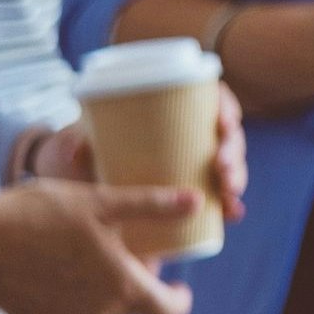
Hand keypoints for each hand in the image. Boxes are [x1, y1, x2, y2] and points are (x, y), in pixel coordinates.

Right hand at [0, 183, 198, 313]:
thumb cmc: (36, 216)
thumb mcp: (99, 202)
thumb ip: (152, 205)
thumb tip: (196, 201)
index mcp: (121, 288)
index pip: (168, 311)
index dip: (178, 299)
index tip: (178, 285)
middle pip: (132, 305)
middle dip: (135, 281)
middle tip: (121, 248)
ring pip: (100, 311)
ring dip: (102, 290)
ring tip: (85, 255)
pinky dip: (73, 299)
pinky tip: (58, 271)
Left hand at [29, 90, 250, 223]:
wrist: (78, 174)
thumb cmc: (87, 146)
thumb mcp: (85, 139)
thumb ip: (82, 143)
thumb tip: (76, 153)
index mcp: (176, 110)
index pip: (213, 100)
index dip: (227, 109)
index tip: (224, 123)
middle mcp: (192, 136)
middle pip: (227, 137)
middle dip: (233, 153)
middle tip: (221, 168)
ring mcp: (195, 165)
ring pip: (229, 166)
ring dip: (236, 178)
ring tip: (229, 193)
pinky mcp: (192, 193)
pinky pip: (219, 197)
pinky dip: (228, 205)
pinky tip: (232, 212)